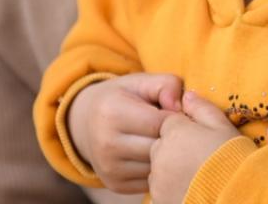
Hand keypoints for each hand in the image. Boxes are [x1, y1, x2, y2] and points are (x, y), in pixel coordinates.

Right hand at [67, 72, 183, 192]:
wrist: (87, 123)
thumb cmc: (123, 98)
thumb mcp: (141, 82)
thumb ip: (166, 84)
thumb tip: (180, 106)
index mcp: (112, 113)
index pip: (160, 122)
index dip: (177, 118)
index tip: (179, 113)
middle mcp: (106, 143)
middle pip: (159, 147)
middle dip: (174, 138)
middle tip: (177, 128)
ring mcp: (109, 168)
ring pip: (157, 167)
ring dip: (168, 155)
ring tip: (165, 140)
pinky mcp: (115, 185)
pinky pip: (151, 181)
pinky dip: (159, 170)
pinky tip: (155, 155)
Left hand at [150, 91, 247, 203]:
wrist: (235, 193)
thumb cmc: (231, 157)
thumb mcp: (222, 126)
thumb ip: (201, 108)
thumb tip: (187, 95)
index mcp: (174, 132)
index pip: (169, 123)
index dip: (184, 130)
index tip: (200, 139)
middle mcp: (160, 155)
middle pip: (160, 146)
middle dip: (175, 149)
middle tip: (199, 158)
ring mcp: (157, 180)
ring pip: (159, 169)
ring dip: (171, 170)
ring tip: (196, 175)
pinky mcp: (159, 199)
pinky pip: (161, 189)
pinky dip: (171, 189)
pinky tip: (191, 188)